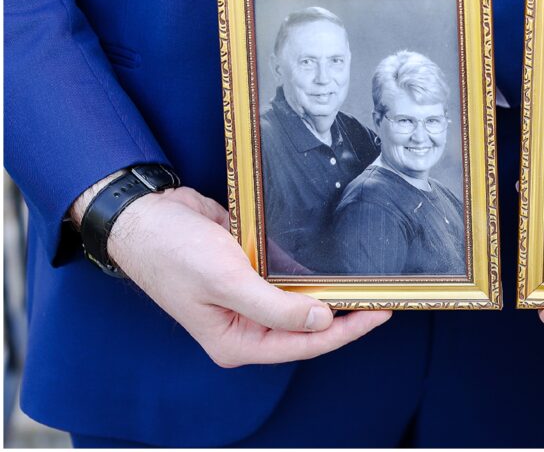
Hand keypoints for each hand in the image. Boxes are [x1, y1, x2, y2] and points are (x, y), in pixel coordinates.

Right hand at [107, 187, 390, 367]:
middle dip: (344, 313)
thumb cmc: (173, 253)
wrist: (145, 215)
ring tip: (369, 279)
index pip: (304, 344)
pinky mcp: (249, 269)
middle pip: (307, 326)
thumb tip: (322, 321)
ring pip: (299, 301)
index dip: (345, 331)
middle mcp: (245, 325)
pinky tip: (335, 260)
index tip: (379, 313)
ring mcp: (248, 297)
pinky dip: (308, 269)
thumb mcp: (226, 282)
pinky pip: (287, 275)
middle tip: (383, 295)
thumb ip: (275, 307)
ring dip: (328, 291)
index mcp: (237, 341)